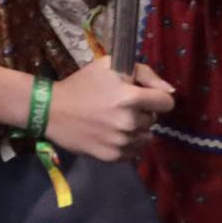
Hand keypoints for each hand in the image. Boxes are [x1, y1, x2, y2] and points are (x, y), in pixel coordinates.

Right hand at [46, 63, 174, 162]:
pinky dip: (127, 143)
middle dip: (142, 112)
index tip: (143, 96)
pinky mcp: (113, 156)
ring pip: (145, 137)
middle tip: (120, 107)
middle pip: (154, 120)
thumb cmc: (82, 84)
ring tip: (115, 121)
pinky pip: (134, 151)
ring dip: (136, 129)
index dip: (156, 97)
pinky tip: (110, 133)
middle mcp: (129, 122)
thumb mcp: (110, 66)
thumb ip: (144, 74)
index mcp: (130, 98)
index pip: (166, 103)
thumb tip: (170, 92)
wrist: (51, 110)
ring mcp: (121, 142)